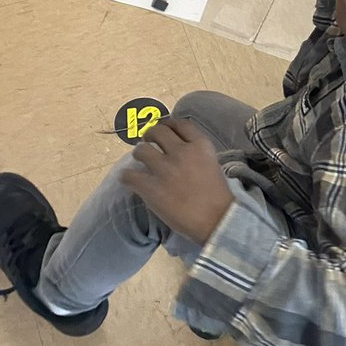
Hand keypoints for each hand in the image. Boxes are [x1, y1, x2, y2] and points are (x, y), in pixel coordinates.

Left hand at [120, 117, 232, 245]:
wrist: (217, 221)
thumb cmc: (218, 197)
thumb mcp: (213, 164)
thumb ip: (197, 153)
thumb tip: (180, 149)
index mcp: (200, 146)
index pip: (180, 124)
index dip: (169, 124)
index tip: (164, 128)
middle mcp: (181, 152)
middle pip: (158, 131)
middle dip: (150, 135)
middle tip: (148, 142)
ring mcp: (165, 169)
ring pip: (140, 150)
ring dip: (138, 154)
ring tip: (139, 160)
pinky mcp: (151, 188)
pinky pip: (129, 175)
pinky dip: (126, 177)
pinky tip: (128, 180)